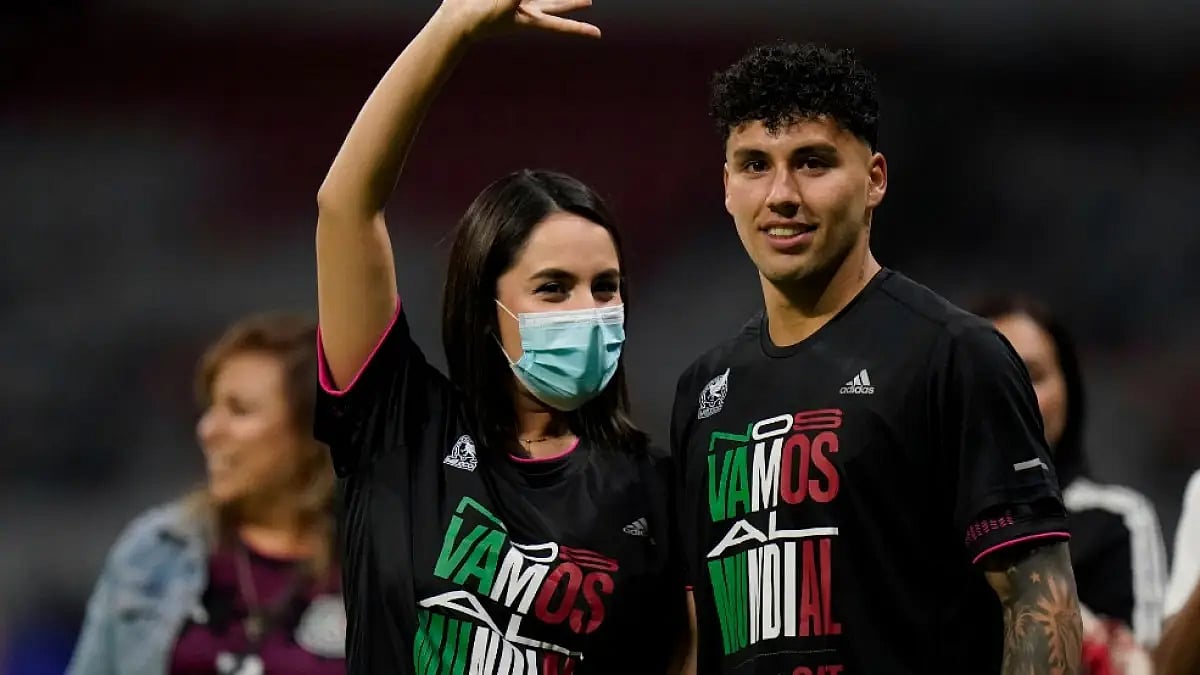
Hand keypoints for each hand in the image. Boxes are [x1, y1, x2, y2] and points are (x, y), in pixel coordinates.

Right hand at [435, 0, 600, 40]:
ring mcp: (514, 2)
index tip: (599, 35)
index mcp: (530, 20)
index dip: (579, 29)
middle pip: (555, 7)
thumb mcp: (508, 0)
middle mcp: (525, 11)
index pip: (560, 26)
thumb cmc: (482, 17)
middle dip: (572, 3)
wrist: (456, 19)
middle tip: (589, 1)